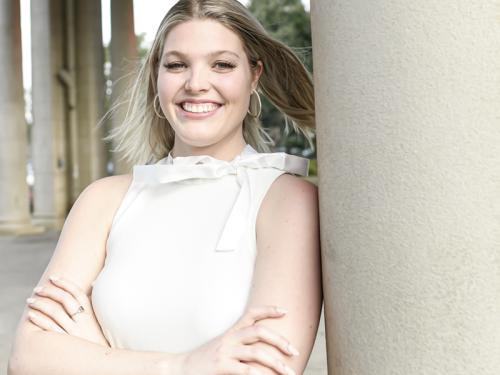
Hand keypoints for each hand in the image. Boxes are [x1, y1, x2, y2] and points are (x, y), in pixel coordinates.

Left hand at [26, 276, 109, 346]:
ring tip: (30, 300)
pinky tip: (31, 315)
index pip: (77, 292)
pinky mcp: (65, 342)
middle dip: (50, 291)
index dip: (65, 283)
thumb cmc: (97, 335)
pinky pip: (50, 329)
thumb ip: (93, 300)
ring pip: (55, 312)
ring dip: (41, 304)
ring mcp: (74, 331)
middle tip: (38, 288)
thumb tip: (92, 282)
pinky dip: (39, 320)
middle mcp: (82, 320)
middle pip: (65, 300)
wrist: (99, 359)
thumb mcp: (99, 317)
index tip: (53, 277)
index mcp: (90, 312)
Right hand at [178, 305, 298, 374]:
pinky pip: (244, 370)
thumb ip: (238, 346)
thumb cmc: (202, 362)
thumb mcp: (221, 348)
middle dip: (280, 340)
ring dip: (276, 362)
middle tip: (294, 351)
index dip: (268, 310)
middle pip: (260, 331)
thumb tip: (261, 351)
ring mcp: (225, 352)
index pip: (251, 314)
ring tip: (288, 372)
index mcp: (231, 332)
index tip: (285, 311)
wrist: (178, 369)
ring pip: (256, 352)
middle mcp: (230, 339)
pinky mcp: (220, 366)